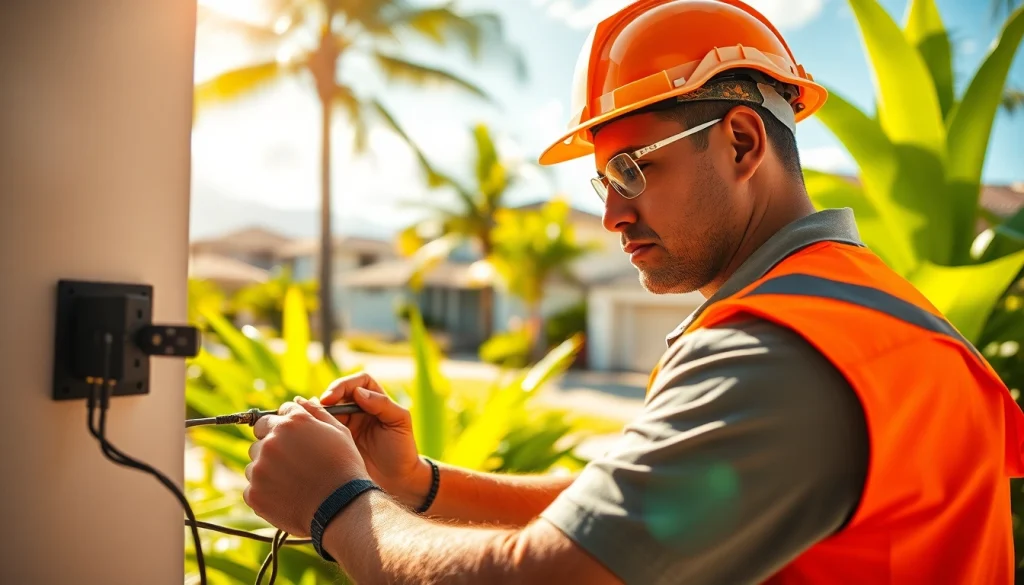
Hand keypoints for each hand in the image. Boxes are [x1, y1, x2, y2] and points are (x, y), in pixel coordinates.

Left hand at [244, 397, 369, 536]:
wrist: (342, 507)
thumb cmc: (344, 467)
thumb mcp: (339, 432)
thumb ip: (316, 412)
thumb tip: (298, 400)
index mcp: (291, 422)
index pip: (275, 415)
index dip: (284, 427)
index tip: (293, 440)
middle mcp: (271, 441)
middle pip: (260, 437)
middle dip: (273, 446)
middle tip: (293, 462)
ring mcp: (260, 467)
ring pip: (255, 463)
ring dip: (267, 469)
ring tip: (292, 482)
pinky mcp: (253, 493)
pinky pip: (252, 488)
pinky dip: (265, 491)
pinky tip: (286, 496)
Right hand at [319, 372, 430, 507]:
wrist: (397, 479)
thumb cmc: (402, 449)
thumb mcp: (399, 423)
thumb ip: (383, 404)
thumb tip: (358, 393)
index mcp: (375, 400)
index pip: (358, 382)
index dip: (344, 384)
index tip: (335, 396)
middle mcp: (358, 409)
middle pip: (338, 393)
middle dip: (328, 397)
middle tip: (320, 407)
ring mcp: (346, 424)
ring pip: (327, 409)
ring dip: (318, 411)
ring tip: (312, 418)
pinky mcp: (336, 440)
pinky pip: (322, 428)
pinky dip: (315, 425)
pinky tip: (310, 430)